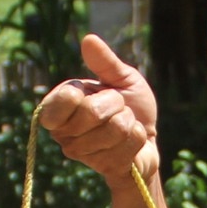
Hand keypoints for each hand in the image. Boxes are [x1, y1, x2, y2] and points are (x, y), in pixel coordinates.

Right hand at [37, 34, 159, 185]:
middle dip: (116, 105)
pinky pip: (130, 144)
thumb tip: (89, 39)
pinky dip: (138, 138)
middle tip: (117, 109)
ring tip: (124, 126)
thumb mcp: (121, 79)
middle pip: (92, 113)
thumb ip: (105, 62)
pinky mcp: (103, 168)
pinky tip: (132, 144)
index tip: (91, 93)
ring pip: (114, 129)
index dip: (83, 95)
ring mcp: (81, 154)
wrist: (147, 141)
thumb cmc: (130, 107)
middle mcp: (63, 133)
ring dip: (129, 123)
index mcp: (59, 106)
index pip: (62, 100)